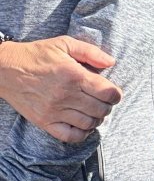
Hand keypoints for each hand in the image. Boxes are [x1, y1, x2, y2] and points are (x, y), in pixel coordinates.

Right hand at [0, 37, 121, 142]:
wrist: (4, 69)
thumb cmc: (36, 54)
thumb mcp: (65, 43)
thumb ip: (91, 52)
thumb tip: (111, 62)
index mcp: (74, 76)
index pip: (107, 92)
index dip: (116, 94)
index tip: (114, 93)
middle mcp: (65, 96)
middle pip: (100, 109)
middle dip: (108, 106)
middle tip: (105, 102)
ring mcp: (54, 111)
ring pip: (88, 123)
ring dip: (97, 119)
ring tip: (95, 112)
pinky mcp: (44, 122)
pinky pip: (69, 136)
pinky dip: (81, 134)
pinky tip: (83, 125)